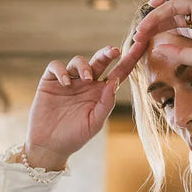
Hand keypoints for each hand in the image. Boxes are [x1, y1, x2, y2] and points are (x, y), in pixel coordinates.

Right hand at [24, 38, 149, 167]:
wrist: (50, 145)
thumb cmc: (75, 136)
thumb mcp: (95, 122)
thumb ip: (106, 103)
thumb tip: (115, 82)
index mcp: (101, 93)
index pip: (118, 73)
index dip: (130, 60)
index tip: (141, 46)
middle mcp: (86, 84)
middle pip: (99, 61)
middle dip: (107, 53)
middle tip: (114, 51)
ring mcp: (69, 81)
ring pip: (78, 61)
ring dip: (84, 66)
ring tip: (86, 79)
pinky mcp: (50, 81)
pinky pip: (56, 67)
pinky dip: (61, 71)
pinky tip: (66, 83)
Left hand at [131, 0, 191, 72]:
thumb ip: (178, 53)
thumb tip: (157, 49)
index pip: (174, 29)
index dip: (157, 35)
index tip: (143, 44)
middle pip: (170, 17)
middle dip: (152, 26)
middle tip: (138, 36)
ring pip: (172, 6)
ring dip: (155, 15)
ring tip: (143, 27)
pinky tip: (153, 4)